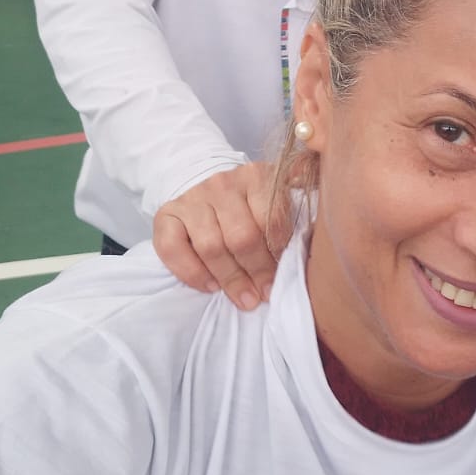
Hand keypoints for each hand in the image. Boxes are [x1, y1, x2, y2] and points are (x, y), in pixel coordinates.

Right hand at [152, 161, 289, 309]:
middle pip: (241, 236)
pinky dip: (192, 273)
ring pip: (210, 246)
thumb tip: (309, 249)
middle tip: (264, 295)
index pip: (271, 220)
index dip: (278, 254)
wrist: (203, 183)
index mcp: (256, 177)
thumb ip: (287, 218)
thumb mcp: (272, 199)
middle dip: (256, 271)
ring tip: (243, 297)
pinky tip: (210, 286)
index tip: (283, 278)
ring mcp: (193, 198)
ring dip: (229, 278)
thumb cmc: (247, 203)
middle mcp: (222, 184)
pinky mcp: (166, 214)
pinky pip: (173, 249)